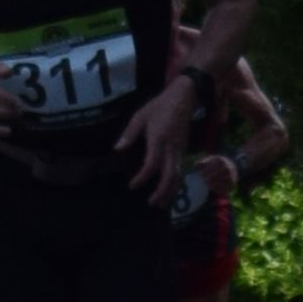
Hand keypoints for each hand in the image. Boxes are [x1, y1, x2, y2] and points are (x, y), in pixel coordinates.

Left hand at [119, 75, 196, 206]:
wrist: (184, 98)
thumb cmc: (159, 106)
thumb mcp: (140, 116)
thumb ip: (129, 134)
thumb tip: (117, 149)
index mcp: (159, 138)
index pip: (152, 164)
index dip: (142, 177)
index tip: (132, 185)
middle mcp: (171, 147)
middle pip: (169, 175)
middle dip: (161, 192)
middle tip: (151, 203)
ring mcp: (180, 150)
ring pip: (177, 176)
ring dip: (170, 192)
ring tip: (160, 204)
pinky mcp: (184, 150)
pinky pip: (181, 171)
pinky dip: (175, 184)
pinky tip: (168, 192)